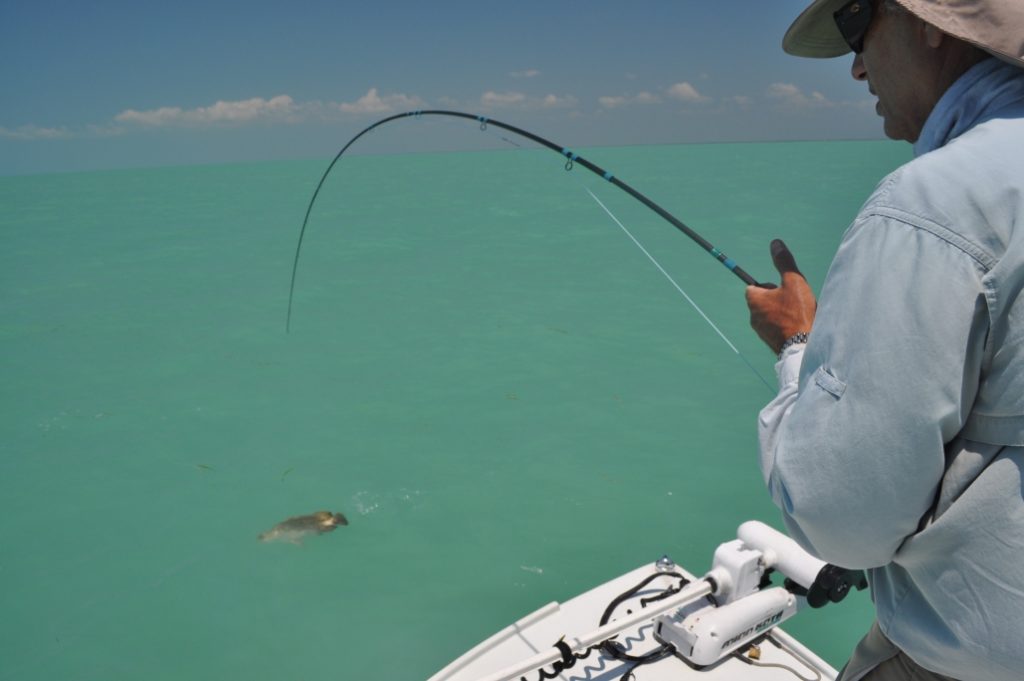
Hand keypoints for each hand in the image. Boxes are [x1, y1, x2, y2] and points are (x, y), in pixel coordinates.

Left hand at [745, 239, 816, 353]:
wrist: (803, 347)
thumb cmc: (797, 313)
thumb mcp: (793, 281)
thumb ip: (784, 262)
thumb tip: (775, 243)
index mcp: (753, 300)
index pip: (754, 286)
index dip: (770, 286)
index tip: (784, 290)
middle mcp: (753, 316)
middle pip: (764, 300)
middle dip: (779, 299)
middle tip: (795, 302)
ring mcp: (760, 331)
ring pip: (771, 314)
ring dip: (784, 312)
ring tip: (799, 315)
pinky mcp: (769, 342)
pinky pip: (776, 328)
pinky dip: (786, 325)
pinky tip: (799, 327)